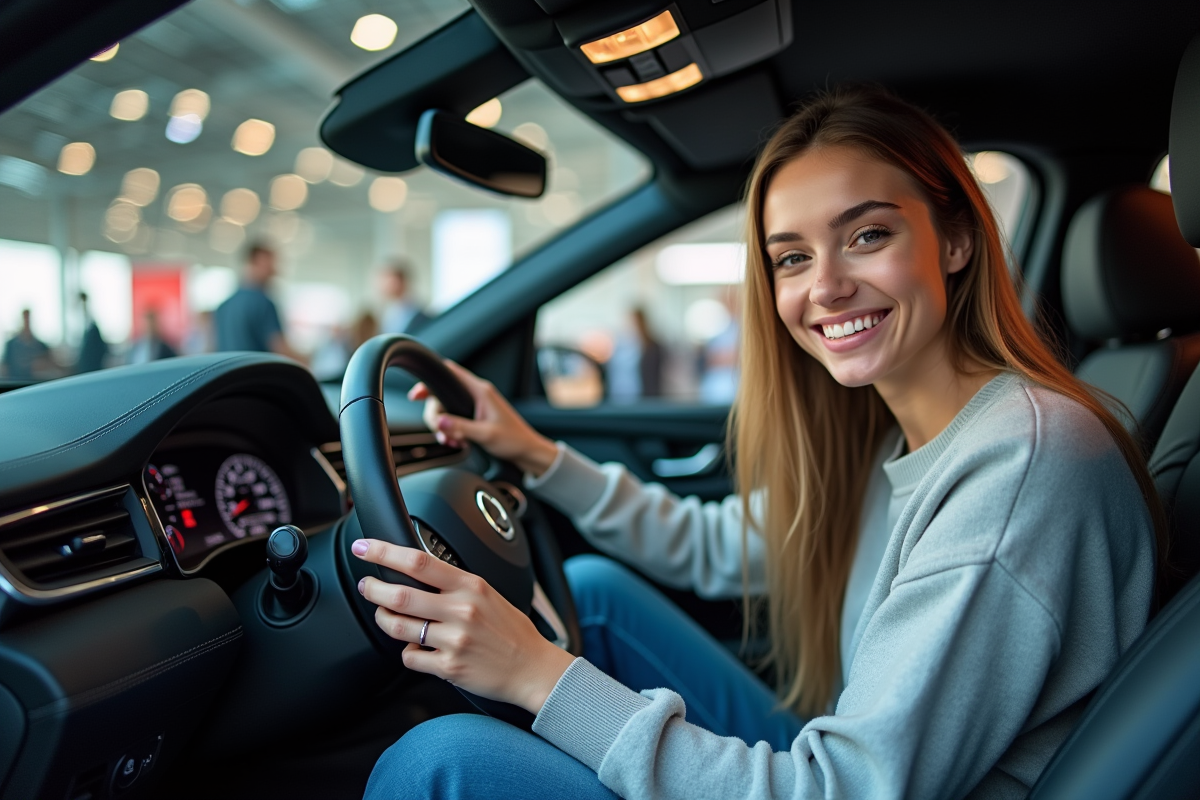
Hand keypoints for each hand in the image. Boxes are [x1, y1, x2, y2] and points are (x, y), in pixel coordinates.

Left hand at [352, 538, 574, 713]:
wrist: (533, 668)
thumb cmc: (511, 631)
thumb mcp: (488, 594)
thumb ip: (455, 583)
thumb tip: (417, 571)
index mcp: (471, 586)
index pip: (419, 562)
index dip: (385, 552)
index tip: (365, 547)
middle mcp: (461, 610)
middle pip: (400, 595)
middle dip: (373, 589)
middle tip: (366, 586)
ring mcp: (454, 640)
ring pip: (398, 628)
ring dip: (384, 620)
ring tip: (387, 617)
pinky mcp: (449, 667)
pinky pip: (410, 657)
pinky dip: (407, 652)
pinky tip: (417, 649)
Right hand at [408, 360, 558, 476]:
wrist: (528, 451)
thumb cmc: (513, 440)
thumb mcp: (485, 435)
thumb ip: (461, 427)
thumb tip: (439, 421)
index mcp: (480, 391)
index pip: (450, 374)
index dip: (430, 381)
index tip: (416, 395)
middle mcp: (477, 394)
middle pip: (442, 397)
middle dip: (436, 417)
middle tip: (442, 434)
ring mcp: (475, 406)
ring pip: (447, 411)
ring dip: (444, 428)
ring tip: (453, 442)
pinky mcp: (475, 417)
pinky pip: (454, 420)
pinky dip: (452, 432)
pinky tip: (458, 443)